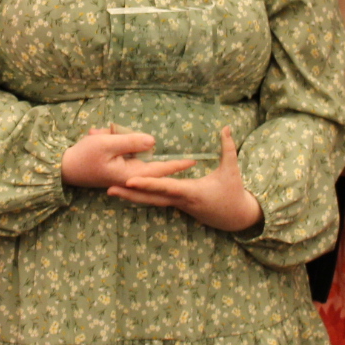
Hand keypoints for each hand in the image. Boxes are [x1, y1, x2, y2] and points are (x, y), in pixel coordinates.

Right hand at [62, 127, 195, 189]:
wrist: (63, 168)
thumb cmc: (84, 156)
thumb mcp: (107, 144)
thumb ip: (131, 142)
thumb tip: (154, 142)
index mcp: (131, 174)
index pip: (160, 169)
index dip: (177, 165)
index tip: (194, 161)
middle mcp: (130, 177)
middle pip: (150, 164)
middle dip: (155, 156)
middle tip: (174, 154)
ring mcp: (123, 174)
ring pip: (134, 154)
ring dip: (119, 140)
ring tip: (101, 134)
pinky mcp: (116, 168)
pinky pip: (122, 153)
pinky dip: (112, 141)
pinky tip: (96, 135)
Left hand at [109, 126, 262, 232]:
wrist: (235, 218)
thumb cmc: (234, 193)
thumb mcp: (232, 170)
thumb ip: (228, 148)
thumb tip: (225, 127)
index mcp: (191, 192)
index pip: (165, 187)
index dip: (147, 183)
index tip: (129, 180)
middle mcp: (180, 201)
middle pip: (151, 199)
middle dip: (130, 194)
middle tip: (108, 188)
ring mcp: (177, 206)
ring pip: (151, 202)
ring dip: (131, 198)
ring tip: (111, 191)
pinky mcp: (177, 207)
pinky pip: (156, 202)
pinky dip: (142, 198)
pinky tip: (127, 193)